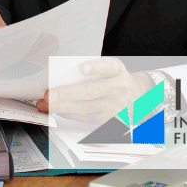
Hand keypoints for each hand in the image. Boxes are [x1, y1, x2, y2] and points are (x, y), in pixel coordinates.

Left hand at [36, 57, 154, 120]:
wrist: (139, 95)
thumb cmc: (115, 78)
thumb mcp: (109, 68)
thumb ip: (91, 68)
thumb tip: (61, 75)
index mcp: (117, 70)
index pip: (108, 67)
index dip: (95, 67)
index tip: (82, 68)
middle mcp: (119, 87)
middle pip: (92, 91)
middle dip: (67, 94)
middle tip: (49, 95)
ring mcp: (117, 106)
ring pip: (88, 108)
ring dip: (64, 107)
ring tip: (47, 105)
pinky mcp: (112, 120)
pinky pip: (88, 119)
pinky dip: (71, 114)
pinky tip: (59, 111)